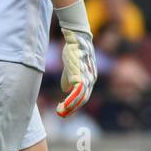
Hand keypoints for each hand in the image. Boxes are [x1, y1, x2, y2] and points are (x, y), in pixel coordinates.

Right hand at [55, 0, 95, 116]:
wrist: (78, 38)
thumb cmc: (74, 50)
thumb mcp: (71, 66)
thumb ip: (69, 78)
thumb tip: (66, 90)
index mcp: (89, 78)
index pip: (83, 96)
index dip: (74, 104)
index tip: (64, 108)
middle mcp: (90, 79)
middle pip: (83, 99)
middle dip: (72, 108)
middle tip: (61, 112)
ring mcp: (87, 77)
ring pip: (81, 97)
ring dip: (71, 106)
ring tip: (60, 110)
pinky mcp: (80, 74)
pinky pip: (77, 92)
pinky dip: (71, 100)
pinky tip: (63, 104)